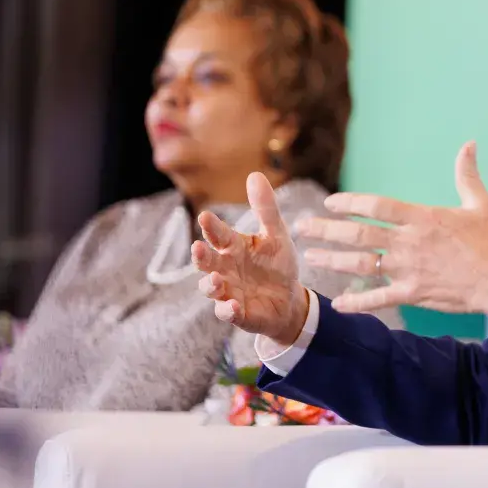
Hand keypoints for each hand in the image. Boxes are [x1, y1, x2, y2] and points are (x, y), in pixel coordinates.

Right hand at [192, 172, 308, 344]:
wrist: (289, 299)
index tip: (206, 216)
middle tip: (198, 248)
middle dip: (201, 256)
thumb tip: (255, 174)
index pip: (218, 234)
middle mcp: (225, 268)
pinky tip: (232, 306)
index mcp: (233, 247)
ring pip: (210, 288)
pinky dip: (227, 311)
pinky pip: (228, 313)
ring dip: (210, 284)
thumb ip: (266, 208)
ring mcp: (228, 292)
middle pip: (206, 262)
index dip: (211, 227)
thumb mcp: (276, 235)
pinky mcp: (238, 313)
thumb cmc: (277, 264)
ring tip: (215, 279)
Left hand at [297, 141, 487, 318]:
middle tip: (302, 228)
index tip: (330, 203)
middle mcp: (410, 242)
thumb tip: (469, 144)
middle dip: (326, 230)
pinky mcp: (414, 294)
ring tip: (311, 257)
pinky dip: (357, 302)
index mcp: (423, 217)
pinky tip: (338, 303)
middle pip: (358, 234)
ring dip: (332, 260)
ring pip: (361, 265)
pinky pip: (379, 299)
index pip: (376, 206)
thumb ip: (467, 174)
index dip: (350, 203)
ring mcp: (409, 270)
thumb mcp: (482, 203)